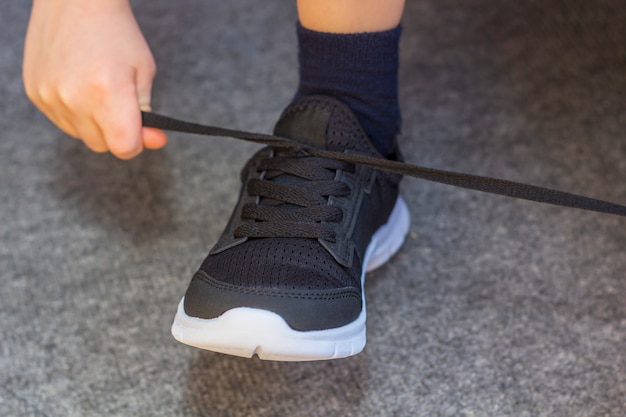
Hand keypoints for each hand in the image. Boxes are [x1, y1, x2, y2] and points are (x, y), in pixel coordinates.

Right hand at [23, 0, 166, 158]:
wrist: (75, 1)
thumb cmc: (117, 34)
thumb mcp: (144, 72)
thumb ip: (148, 114)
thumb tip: (155, 141)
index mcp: (107, 92)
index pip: (124, 147)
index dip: (138, 142)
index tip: (144, 129)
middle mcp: (74, 98)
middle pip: (102, 145)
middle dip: (116, 131)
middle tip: (120, 101)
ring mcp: (50, 96)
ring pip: (81, 136)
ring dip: (94, 123)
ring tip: (98, 89)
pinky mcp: (35, 93)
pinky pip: (62, 121)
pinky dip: (74, 112)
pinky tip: (79, 85)